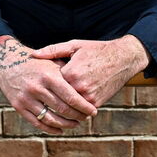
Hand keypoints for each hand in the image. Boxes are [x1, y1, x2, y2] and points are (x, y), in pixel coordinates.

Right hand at [0, 35, 97, 132]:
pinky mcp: (18, 106)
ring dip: (66, 124)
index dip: (84, 106)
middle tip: (86, 117)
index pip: (71, 97)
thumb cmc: (37, 62)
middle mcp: (37, 88)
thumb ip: (68, 74)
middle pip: (62, 109)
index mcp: (49, 76)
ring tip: (75, 124)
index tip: (93, 111)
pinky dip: (51, 129)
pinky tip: (60, 130)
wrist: (7, 60)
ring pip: (51, 119)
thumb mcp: (52, 62)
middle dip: (78, 116)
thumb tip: (88, 88)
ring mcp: (26, 98)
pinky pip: (37, 123)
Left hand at [31, 35, 150, 108]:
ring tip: (55, 103)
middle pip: (58, 98)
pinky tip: (70, 105)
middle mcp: (79, 86)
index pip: (50, 84)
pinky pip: (81, 110)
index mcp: (70, 72)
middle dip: (51, 98)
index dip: (45, 83)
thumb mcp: (74, 46)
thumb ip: (52, 51)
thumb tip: (33, 55)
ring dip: (62, 107)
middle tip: (44, 97)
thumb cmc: (97, 50)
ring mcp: (89, 97)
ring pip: (69, 107)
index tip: (40, 82)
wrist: (123, 59)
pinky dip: (75, 109)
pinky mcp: (97, 103)